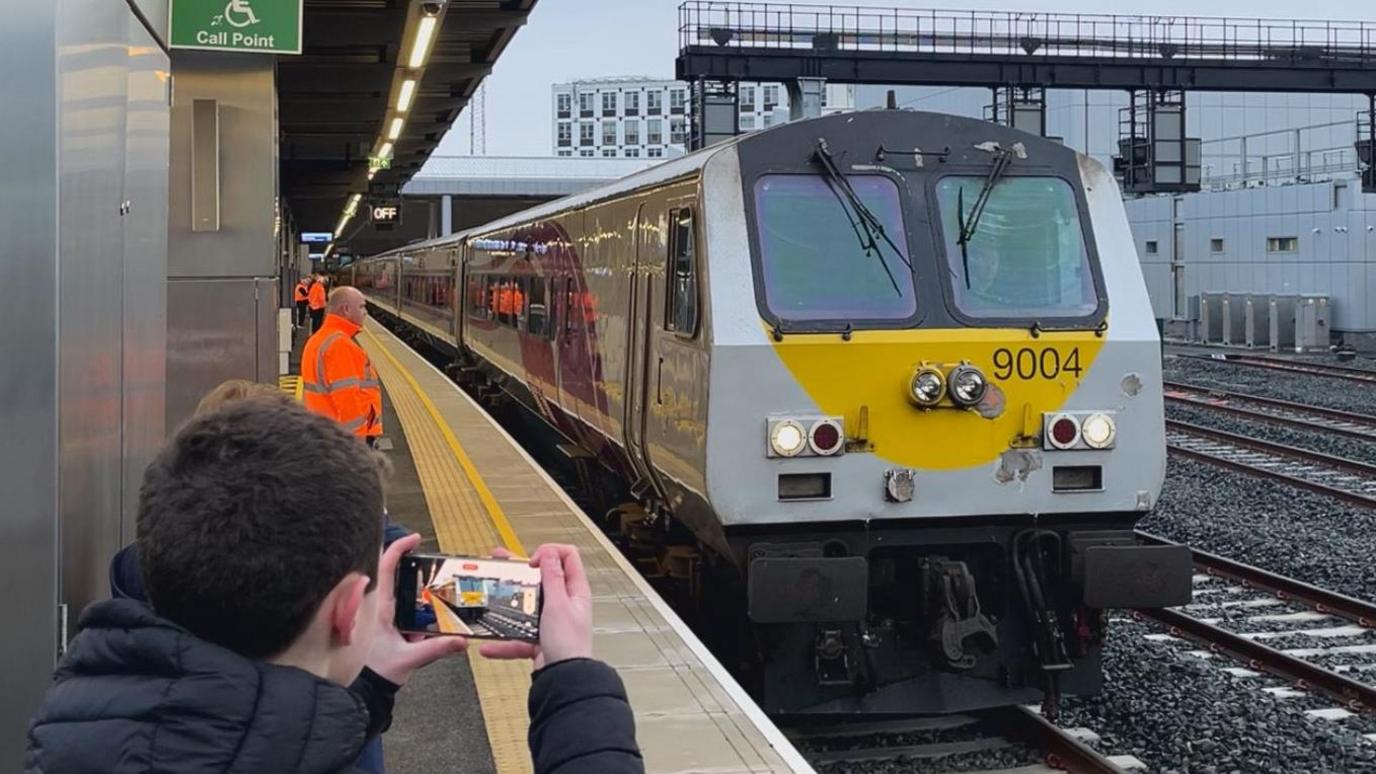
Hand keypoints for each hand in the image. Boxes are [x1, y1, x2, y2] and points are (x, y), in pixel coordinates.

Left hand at [365, 534, 467, 684]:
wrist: (361, 692)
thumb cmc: (375, 674)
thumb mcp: (408, 659)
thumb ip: (436, 648)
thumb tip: (459, 640)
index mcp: (378, 608)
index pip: (385, 567)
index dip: (398, 547)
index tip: (414, 538)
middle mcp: (375, 608)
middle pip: (390, 574)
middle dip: (410, 567)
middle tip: (428, 563)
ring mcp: (377, 616)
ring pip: (395, 592)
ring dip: (413, 592)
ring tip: (430, 595)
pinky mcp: (381, 627)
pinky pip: (398, 609)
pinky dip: (411, 609)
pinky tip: (423, 620)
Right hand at [479, 544, 592, 668]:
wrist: (564, 678)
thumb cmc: (569, 644)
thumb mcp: (558, 604)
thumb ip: (552, 578)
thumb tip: (549, 553)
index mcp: (575, 590)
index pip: (567, 556)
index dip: (549, 552)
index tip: (532, 562)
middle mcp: (564, 603)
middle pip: (542, 578)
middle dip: (520, 570)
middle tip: (501, 562)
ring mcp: (551, 620)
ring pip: (526, 605)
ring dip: (507, 604)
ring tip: (489, 594)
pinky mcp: (539, 638)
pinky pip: (518, 635)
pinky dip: (503, 641)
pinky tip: (489, 644)